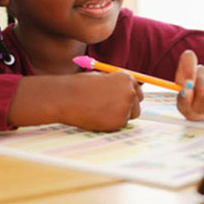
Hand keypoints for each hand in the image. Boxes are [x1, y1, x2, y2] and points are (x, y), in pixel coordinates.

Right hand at [8, 72, 142, 131]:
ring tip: (99, 110)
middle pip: (137, 104)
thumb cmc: (79, 86)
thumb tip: (124, 92)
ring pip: (129, 116)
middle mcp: (130, 91)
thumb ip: (115, 84)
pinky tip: (96, 116)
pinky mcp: (119, 121)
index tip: (122, 100)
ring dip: (119, 115)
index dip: (129, 96)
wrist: (66, 98)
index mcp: (126, 78)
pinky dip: (110, 123)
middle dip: (127, 107)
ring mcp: (126, 107)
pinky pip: (119, 125)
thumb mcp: (100, 78)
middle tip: (111, 109)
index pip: (137, 90)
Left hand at [174, 50, 203, 120]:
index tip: (188, 85)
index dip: (188, 70)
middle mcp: (201, 69)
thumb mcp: (185, 105)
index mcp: (185, 71)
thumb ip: (183, 101)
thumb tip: (187, 93)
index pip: (187, 58)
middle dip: (200, 108)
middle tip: (197, 110)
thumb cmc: (194, 104)